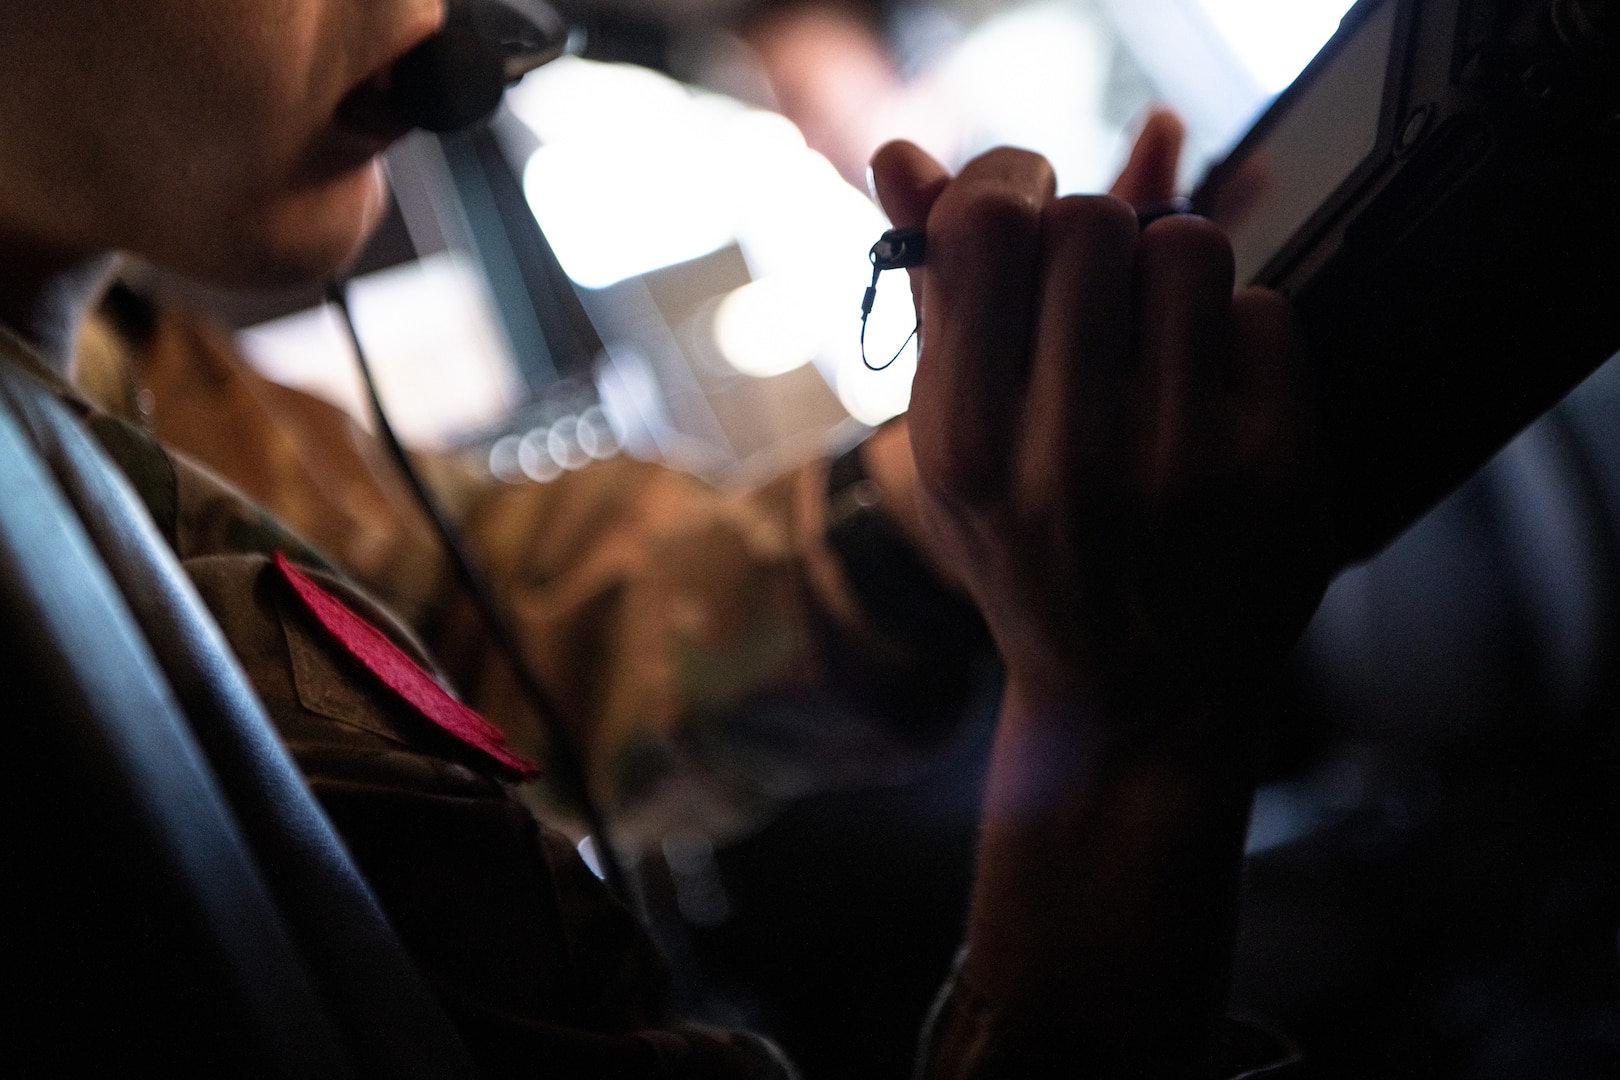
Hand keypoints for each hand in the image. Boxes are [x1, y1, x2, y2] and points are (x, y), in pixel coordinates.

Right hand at [869, 135, 1328, 720]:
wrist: (1136, 697)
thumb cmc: (1031, 552)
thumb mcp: (953, 447)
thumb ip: (934, 300)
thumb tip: (899, 158)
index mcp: (965, 446)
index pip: (993, 225)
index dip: (1012, 185)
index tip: (1025, 208)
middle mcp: (1067, 458)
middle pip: (1093, 223)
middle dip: (1094, 237)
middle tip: (1096, 294)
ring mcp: (1180, 465)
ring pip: (1188, 246)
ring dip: (1171, 272)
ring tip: (1157, 341)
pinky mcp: (1276, 468)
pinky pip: (1264, 308)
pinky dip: (1238, 334)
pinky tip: (1213, 397)